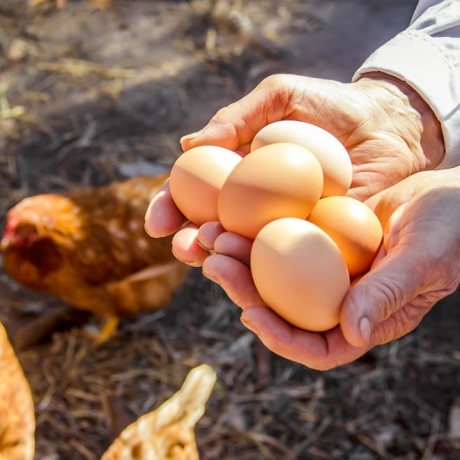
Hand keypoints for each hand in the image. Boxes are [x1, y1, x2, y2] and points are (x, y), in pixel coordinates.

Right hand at [145, 72, 443, 265]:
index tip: (158, 224)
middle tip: (186, 248)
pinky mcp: (315, 244)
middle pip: (211, 230)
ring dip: (223, 259)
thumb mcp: (281, 98)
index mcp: (237, 175)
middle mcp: (253, 206)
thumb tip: (187, 145)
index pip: (193, 196)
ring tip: (213, 257)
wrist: (388, 124)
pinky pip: (288, 261)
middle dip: (191, 243)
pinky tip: (255, 272)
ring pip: (244, 251)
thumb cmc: (332, 106)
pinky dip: (268, 269)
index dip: (170, 210)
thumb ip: (235, 118)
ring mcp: (282, 228)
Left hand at [196, 167, 459, 369]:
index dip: (281, 337)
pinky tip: (233, 216)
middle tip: (214, 263)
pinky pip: (284, 240)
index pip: (318, 346)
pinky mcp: (320, 239)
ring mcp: (328, 268)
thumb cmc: (451, 228)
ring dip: (241, 258)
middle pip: (283, 309)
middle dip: (244, 289)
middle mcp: (341, 298)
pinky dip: (257, 231)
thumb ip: (390, 294)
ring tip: (212, 236)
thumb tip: (353, 332)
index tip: (249, 313)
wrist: (449, 194)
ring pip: (275, 274)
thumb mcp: (425, 259)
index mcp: (366, 318)